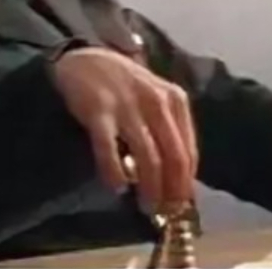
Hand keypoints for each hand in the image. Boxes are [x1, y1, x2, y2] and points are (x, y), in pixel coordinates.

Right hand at [52, 46, 197, 212]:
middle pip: (173, 156)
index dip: (186, 182)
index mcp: (174, 98)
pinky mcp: (98, 111)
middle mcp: (155, 100)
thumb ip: (168, 128)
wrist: (83, 58)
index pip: (188, 149)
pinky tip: (116, 186)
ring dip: (149, 187)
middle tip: (166, 213)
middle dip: (172, 190)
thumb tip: (179, 176)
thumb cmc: (123, 84)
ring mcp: (127, 105)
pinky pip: (109, 149)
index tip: (182, 205)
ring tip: (145, 206)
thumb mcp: (154, 96)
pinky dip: (114, 173)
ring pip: (147, 156)